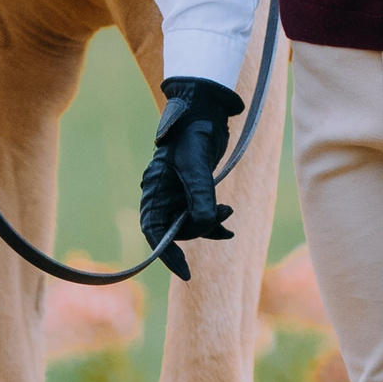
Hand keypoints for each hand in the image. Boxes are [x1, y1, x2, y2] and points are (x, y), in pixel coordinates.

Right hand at [140, 76, 243, 279]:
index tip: (185, 272)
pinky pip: (201, 213)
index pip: (154, 230)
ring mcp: (178, 192)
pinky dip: (215, 220)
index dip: (167, 254)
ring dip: (210, 225)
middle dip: (198, 231)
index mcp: (154, 189)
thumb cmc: (194, 132)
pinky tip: (228, 223)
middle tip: (220, 219)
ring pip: (191, 222)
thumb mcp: (196, 165)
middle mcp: (163, 194)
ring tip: (228, 216)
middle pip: (175, 229)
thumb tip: (204, 227)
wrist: (205, 108)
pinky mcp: (193, 188)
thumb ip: (200, 197)